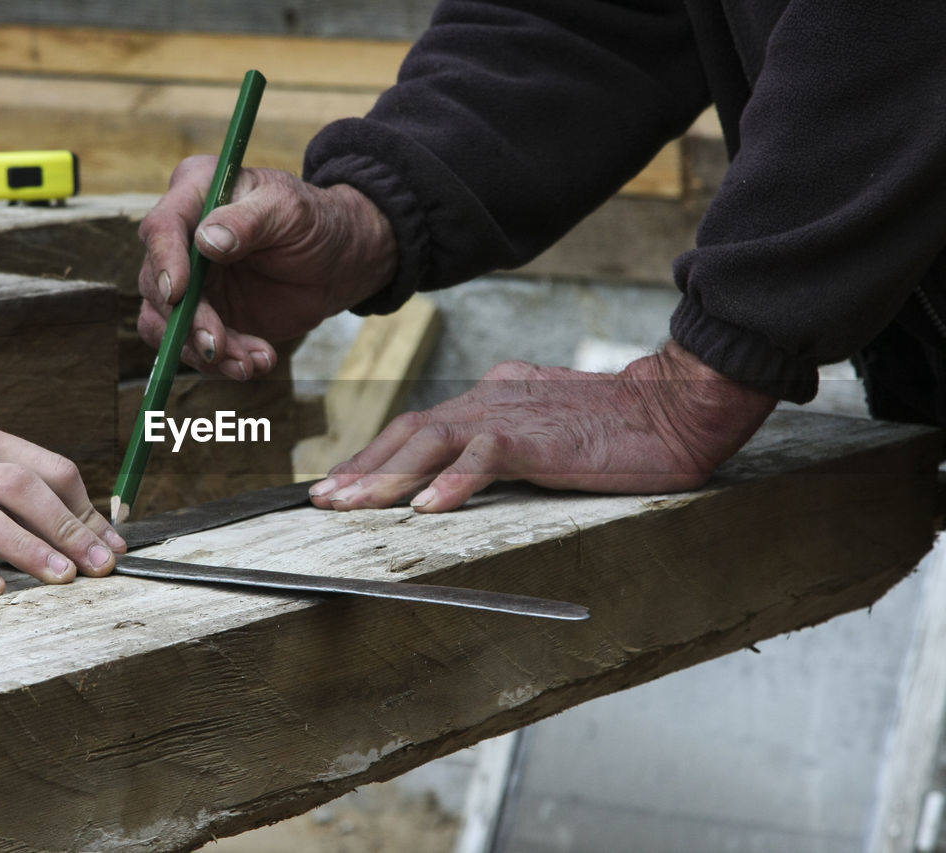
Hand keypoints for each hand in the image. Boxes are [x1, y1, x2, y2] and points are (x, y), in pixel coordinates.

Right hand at [137, 157, 396, 379]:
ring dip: (202, 350)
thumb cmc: (314, 222)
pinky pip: (192, 346)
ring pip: (166, 324)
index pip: (161, 226)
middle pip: (156, 284)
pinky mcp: (201, 316)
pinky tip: (258, 360)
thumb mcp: (289, 210)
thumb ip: (249, 221)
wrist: (336, 264)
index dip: (164, 261)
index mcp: (195, 194)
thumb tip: (206, 241)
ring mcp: (188, 281)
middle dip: (188, 321)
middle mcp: (181, 238)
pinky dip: (222, 362)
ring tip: (250, 362)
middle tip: (219, 346)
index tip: (179, 293)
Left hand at [308, 342, 776, 510]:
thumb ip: (502, 442)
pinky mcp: (541, 437)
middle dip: (360, 468)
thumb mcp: (544, 431)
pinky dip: (453, 483)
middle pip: (409, 431)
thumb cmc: (618, 427)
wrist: (677, 406)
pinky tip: (426, 508)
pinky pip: (486, 457)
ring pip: (432, 440)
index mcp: (490, 400)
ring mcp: (513, 416)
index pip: (417, 427)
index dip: (372, 457)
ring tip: (351, 507)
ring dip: (386, 476)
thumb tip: (463, 466)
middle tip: (321, 502)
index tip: (337, 486)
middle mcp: (490, 401)